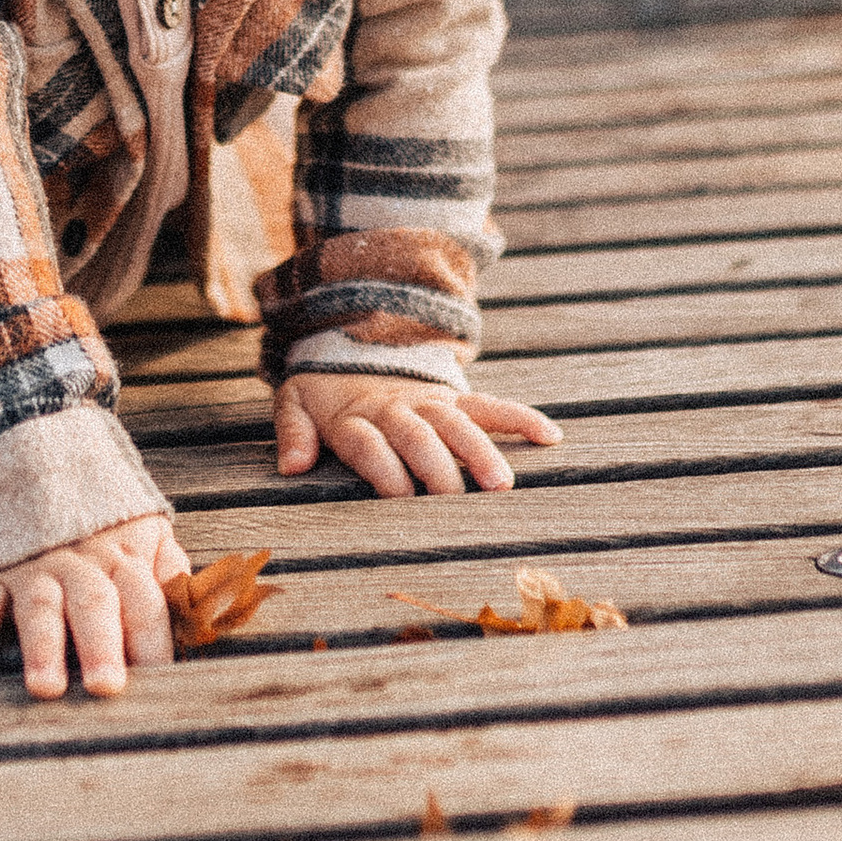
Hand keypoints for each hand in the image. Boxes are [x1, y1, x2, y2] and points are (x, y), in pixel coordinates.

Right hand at [0, 512, 191, 699]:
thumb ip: (173, 574)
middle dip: (102, 646)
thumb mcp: (148, 532)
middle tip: (106, 689)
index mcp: (125, 556)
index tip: (163, 683)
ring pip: (39, 606)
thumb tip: (207, 616)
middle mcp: (80, 562)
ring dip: (43, 648)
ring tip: (45, 689)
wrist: (39, 455)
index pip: (147, 601)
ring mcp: (33, 566)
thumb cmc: (106, 518)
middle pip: (95, 603)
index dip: (155, 640)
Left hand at [275, 370, 560, 495]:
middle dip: (438, 467)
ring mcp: (429, 401)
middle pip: (418, 437)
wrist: (352, 339)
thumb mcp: (295, 401)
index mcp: (354, 415)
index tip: (400, 495)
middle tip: (459, 501)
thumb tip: (291, 466)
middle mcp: (396, 409)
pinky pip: (490, 405)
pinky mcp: (455, 397)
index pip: (369, 443)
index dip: (383, 468)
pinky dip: (520, 417)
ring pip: (458, 424)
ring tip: (503, 483)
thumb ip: (292, 431)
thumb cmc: (324, 391)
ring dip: (481, 451)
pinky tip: (550, 436)